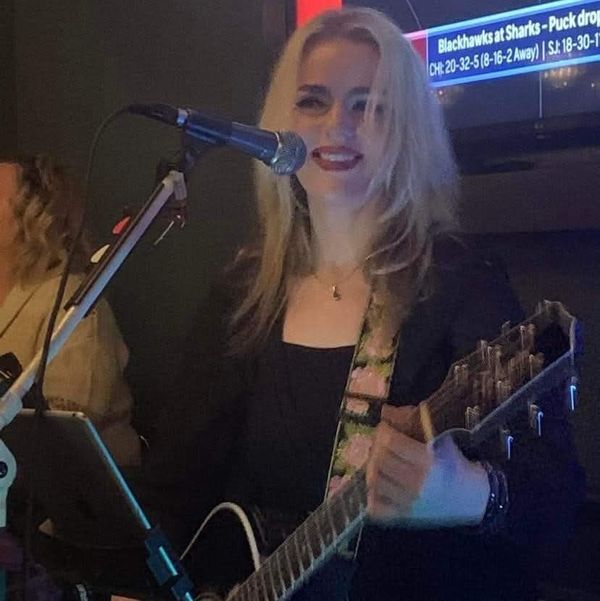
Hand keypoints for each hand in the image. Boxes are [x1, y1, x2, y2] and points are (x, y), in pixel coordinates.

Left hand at [365, 405, 489, 526]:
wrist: (472, 498)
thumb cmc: (456, 465)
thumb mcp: (442, 440)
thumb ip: (414, 423)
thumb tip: (386, 411)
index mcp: (427, 462)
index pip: (391, 442)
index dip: (383, 431)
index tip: (385, 427)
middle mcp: (416, 483)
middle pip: (379, 460)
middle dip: (376, 446)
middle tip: (380, 443)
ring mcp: (408, 503)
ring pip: (374, 481)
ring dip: (372, 466)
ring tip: (379, 461)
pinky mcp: (404, 517)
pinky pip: (376, 508)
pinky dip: (372, 494)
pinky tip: (379, 484)